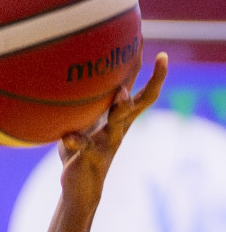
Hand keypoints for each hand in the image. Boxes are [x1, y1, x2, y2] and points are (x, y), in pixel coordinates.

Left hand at [58, 52, 166, 211]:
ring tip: (120, 95)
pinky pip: (85, 148)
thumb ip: (82, 104)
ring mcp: (108, 142)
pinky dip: (76, 142)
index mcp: (118, 118)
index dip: (147, 69)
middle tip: (163, 58)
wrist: (80, 186)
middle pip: (141, 101)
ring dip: (121, 108)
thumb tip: (68, 77)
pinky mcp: (92, 157)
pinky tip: (68, 137)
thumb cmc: (79, 149)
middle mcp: (119, 127)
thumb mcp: (82, 122)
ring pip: (120, 123)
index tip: (153, 45)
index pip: (138, 89)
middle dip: (154, 80)